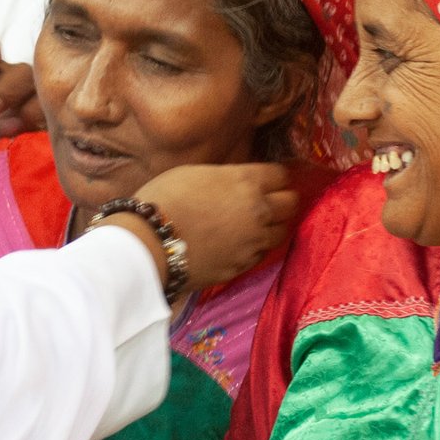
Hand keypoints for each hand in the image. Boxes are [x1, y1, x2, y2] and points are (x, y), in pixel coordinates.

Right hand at [116, 163, 299, 291]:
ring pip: (281, 233)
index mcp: (246, 182)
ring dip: (272, 226)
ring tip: (256, 225)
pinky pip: (260, 255)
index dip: (274, 177)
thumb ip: (226, 178)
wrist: (148, 243)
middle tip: (270, 201)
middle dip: (283, 200)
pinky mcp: (242, 266)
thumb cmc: (164, 199)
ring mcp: (252, 242)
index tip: (267, 179)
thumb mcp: (196, 173)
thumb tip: (236, 184)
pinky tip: (240, 244)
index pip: (280, 175)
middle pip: (290, 204)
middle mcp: (258, 211)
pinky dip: (255, 248)